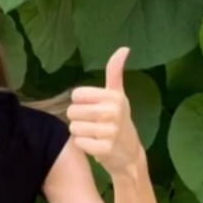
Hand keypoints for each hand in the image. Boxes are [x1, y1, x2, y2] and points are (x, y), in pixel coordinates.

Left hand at [66, 46, 142, 176]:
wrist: (130, 154)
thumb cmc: (120, 120)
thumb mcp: (118, 95)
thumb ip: (115, 72)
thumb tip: (124, 48)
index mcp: (113, 96)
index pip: (76, 95)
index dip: (80, 103)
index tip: (93, 108)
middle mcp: (112, 112)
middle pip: (72, 111)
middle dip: (79, 119)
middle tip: (94, 124)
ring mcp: (109, 131)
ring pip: (73, 127)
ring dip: (80, 133)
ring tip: (95, 134)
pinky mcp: (104, 149)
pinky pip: (78, 143)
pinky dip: (83, 145)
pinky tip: (95, 145)